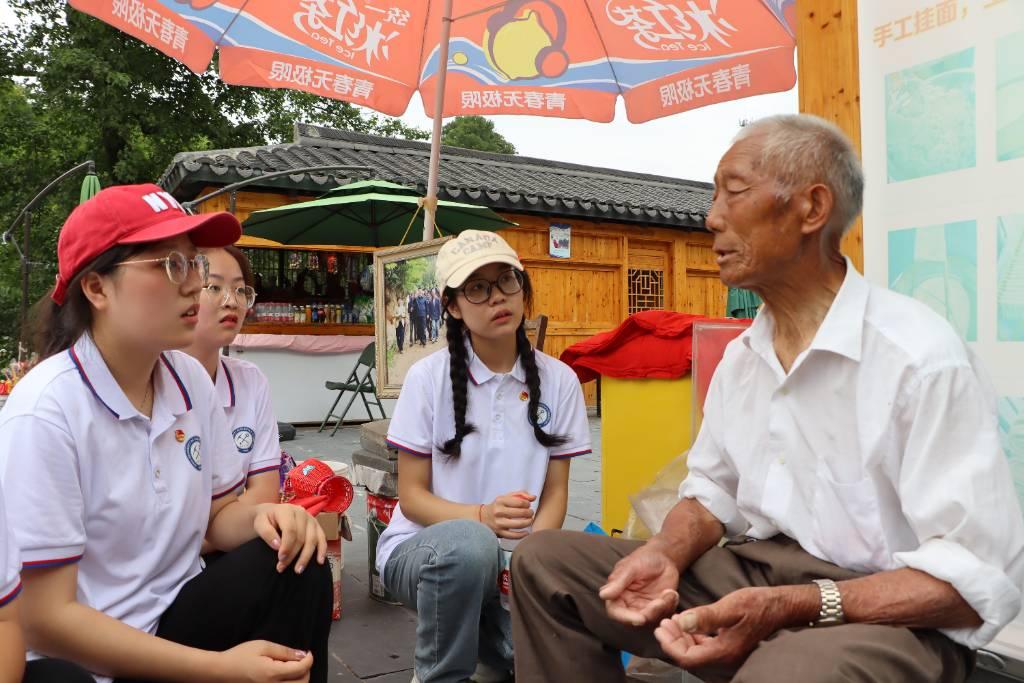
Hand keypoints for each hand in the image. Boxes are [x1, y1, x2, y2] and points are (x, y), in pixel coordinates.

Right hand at [215, 640, 312, 682]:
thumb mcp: (262, 646)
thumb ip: (284, 652)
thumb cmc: (239, 657)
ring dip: (299, 680)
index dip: (308, 659)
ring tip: (294, 669)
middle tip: (302, 661)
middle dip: (306, 671)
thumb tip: (302, 655)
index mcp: (272, 674)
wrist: (220, 672)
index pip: (301, 669)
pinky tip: (285, 677)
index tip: (308, 653)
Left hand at [254, 504, 326, 573]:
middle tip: (282, 568)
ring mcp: (311, 520)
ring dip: (306, 557)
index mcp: (287, 510)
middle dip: (293, 555)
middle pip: (301, 537)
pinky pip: (322, 539)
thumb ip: (267, 533)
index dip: (287, 546)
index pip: (290, 530)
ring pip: (312, 540)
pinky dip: (322, 550)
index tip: (280, 559)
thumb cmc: (265, 520)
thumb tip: (277, 546)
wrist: (271, 514)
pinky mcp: (317, 526)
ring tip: (298, 570)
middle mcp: (302, 513)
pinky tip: (319, 562)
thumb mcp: (259, 523)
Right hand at [481, 491, 535, 538]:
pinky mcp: (499, 533)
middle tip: (530, 513)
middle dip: (530, 513)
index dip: (527, 504)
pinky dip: (522, 535)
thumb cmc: (498, 506)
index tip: (528, 505)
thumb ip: (520, 494)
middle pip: (521, 513)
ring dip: (528, 522)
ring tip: (530, 520)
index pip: (520, 502)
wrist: (482, 517)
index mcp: (500, 501)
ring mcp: (499, 523)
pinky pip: (514, 536)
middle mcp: (498, 511)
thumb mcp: (506, 497)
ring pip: (519, 524)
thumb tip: (533, 497)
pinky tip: (526, 532)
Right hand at [598, 541, 679, 626]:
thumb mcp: (631, 567)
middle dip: (649, 614)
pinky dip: (670, 605)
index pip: (615, 612)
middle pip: (635, 619)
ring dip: (662, 608)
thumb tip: (603, 595)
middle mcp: (629, 604)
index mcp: (617, 594)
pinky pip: (664, 614)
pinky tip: (672, 593)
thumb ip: (618, 582)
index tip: (641, 619)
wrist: (663, 557)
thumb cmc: (643, 558)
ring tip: (669, 592)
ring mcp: (645, 607)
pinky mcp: (659, 608)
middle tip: (660, 602)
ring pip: (652, 619)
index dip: (626, 618)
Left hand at [654, 587, 793, 668]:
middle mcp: (725, 657)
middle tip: (663, 623)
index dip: (671, 644)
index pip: (688, 657)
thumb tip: (681, 622)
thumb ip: (705, 617)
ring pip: (696, 652)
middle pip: (690, 657)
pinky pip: (705, 646)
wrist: (780, 606)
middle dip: (673, 641)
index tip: (661, 627)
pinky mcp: (729, 645)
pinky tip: (687, 623)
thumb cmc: (757, 604)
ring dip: (681, 638)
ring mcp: (728, 652)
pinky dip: (692, 636)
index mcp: (724, 651)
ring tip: (671, 621)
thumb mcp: (730, 607)